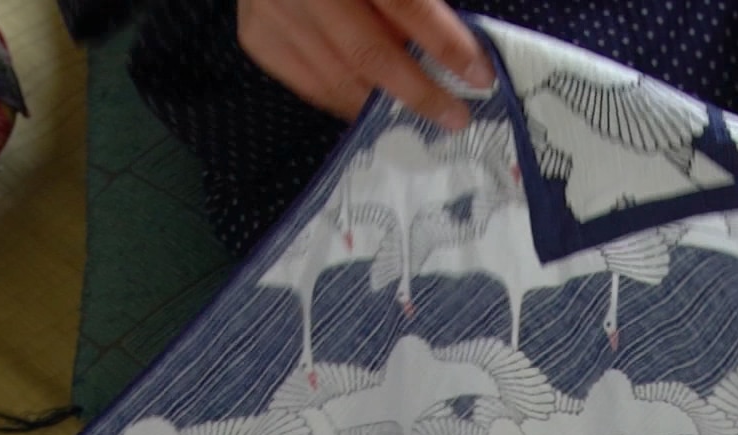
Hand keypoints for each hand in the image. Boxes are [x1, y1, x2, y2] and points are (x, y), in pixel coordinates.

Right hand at [238, 0, 488, 130]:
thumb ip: (411, 1)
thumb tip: (450, 49)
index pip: (405, 5)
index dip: (446, 44)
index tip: (480, 76)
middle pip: (370, 52)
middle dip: (419, 92)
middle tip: (455, 117)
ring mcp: (274, 13)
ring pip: (338, 77)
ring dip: (385, 107)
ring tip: (420, 120)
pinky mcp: (257, 37)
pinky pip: (310, 85)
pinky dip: (346, 101)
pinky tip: (371, 109)